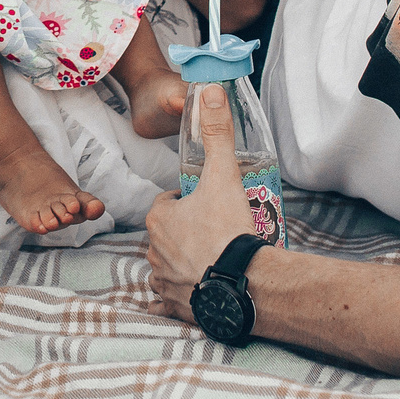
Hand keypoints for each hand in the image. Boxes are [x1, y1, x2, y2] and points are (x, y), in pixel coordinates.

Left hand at [144, 85, 256, 324]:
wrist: (245, 285)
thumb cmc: (229, 229)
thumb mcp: (223, 174)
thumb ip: (216, 133)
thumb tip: (210, 91)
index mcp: (159, 219)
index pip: (168, 203)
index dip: (186, 200)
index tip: (206, 202)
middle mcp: (154, 252)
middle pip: (168, 234)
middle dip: (186, 232)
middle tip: (216, 230)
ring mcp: (164, 282)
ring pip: (167, 267)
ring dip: (182, 263)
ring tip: (212, 260)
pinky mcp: (176, 308)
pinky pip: (168, 302)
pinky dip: (177, 299)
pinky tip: (193, 295)